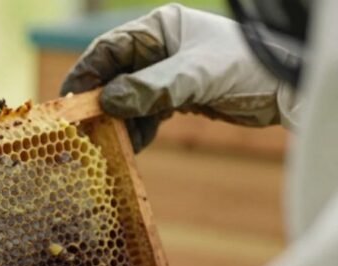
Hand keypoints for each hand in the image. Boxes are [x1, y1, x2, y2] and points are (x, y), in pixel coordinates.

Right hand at [61, 4, 288, 151]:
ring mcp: (166, 72)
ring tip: (113, 143)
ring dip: (119, 122)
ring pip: (127, 98)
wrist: (287, 87)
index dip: (86, 76)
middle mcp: (158, 48)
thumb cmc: (245, 67)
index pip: (108, 49)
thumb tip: (107, 103)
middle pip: (113, 76)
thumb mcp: (195, 76)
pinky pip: (145, 113)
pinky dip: (137, 129)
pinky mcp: (176, 96)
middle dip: (101, 104)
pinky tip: (134, 145)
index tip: (70, 103)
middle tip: (86, 131)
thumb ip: (150, 88)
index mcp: (158, 28)